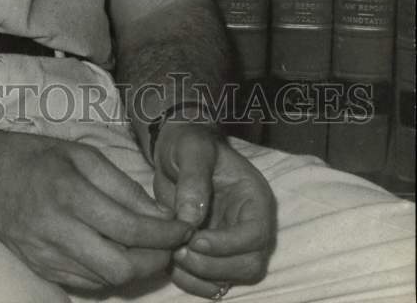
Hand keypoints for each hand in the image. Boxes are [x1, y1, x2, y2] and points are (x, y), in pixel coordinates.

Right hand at [0, 128, 192, 291]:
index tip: (184, 229)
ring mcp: (45, 255)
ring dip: (136, 268)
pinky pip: (87, 281)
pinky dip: (109, 271)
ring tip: (148, 247)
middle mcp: (56, 230)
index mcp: (69, 193)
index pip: (130, 229)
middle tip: (171, 243)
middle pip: (122, 267)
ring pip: (106, 280)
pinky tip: (116, 251)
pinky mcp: (40, 269)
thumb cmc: (36, 155)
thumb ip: (122, 186)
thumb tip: (159, 215)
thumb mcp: (82, 154)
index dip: (165, 235)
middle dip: (156, 260)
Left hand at [152, 122, 275, 299]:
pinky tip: (171, 265)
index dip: (228, 244)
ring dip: (201, 276)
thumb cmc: (188, 145)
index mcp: (254, 197)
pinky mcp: (215, 254)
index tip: (195, 239)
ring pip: (232, 278)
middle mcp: (249, 224)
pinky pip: (212, 282)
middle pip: (250, 265)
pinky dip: (193, 282)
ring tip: (172, 255)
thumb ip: (193, 179)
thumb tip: (191, 219)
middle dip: (214, 265)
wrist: (175, 151)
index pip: (256, 234)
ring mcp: (234, 242)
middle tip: (179, 251)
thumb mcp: (190, 149)